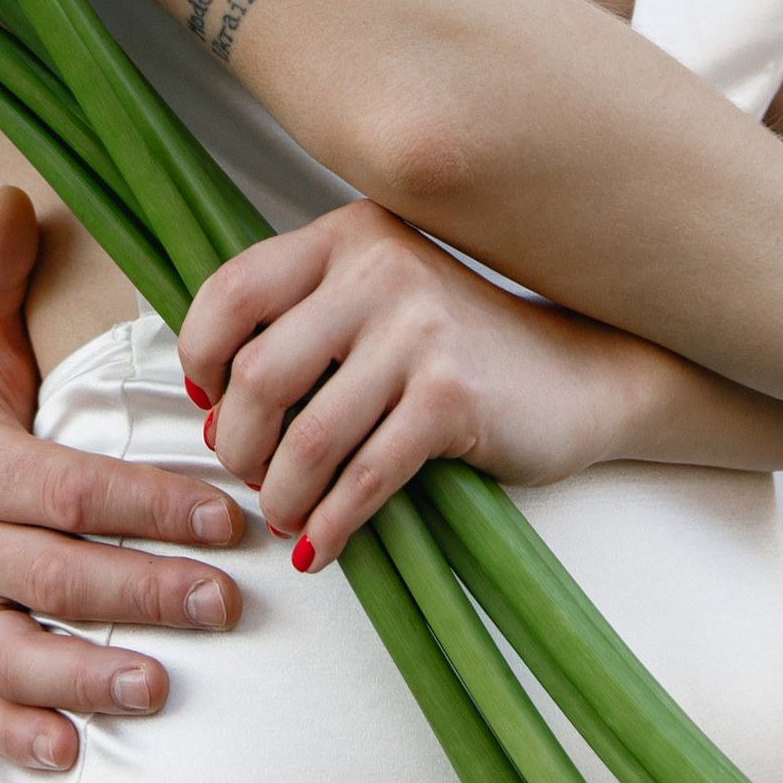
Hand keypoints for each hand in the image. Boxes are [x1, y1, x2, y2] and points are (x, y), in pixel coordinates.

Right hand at [0, 191, 245, 774]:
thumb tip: (17, 195)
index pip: (72, 489)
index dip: (149, 503)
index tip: (228, 510)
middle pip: (57, 576)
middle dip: (144, 592)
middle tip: (227, 603)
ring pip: (17, 653)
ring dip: (90, 676)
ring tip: (163, 688)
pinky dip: (18, 735)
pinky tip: (71, 755)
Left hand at [178, 202, 668, 571]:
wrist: (581, 373)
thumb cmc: (458, 349)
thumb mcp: (378, 301)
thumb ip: (304, 322)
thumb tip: (211, 402)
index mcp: (349, 237)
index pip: (233, 290)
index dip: (201, 356)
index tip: (208, 403)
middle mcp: (380, 270)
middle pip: (259, 373)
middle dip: (239, 443)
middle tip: (249, 476)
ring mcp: (419, 331)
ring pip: (307, 436)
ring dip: (282, 495)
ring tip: (286, 516)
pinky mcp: (452, 398)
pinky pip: (364, 476)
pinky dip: (332, 523)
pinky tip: (323, 546)